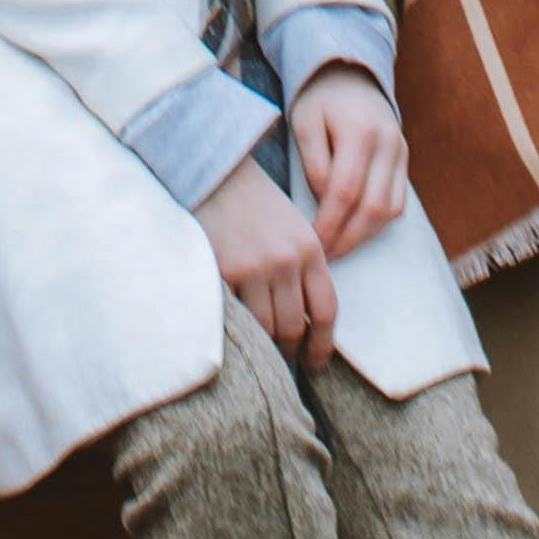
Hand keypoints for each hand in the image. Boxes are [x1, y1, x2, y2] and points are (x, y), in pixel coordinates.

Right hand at [200, 152, 338, 366]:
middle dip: (292, 351)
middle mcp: (288, 260)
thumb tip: (304, 314)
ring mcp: (257, 268)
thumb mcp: (289, 224)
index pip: (326, 310)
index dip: (322, 345)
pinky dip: (241, 328)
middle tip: (285, 364)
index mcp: (310, 247)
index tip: (316, 363)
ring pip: (268, 327)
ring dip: (266, 346)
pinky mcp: (227, 272)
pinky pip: (239, 316)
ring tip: (262, 354)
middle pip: (296, 326)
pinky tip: (238, 332)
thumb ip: (301, 263)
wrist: (212, 174)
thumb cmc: (251, 200)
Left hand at [288, 63, 410, 256]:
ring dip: (365, 235)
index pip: (346, 192)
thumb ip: (314, 165)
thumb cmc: (320, 99)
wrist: (351, 72)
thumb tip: (324, 205)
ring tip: (339, 248)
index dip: (330, 224)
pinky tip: (356, 230)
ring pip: (391, 209)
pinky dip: (378, 222)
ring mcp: (401, 151)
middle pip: (373, 207)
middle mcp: (388, 143)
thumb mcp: (305, 123)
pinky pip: (398, 201)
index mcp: (360, 132)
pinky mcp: (404, 159)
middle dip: (348, 238)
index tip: (313, 244)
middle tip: (325, 255)